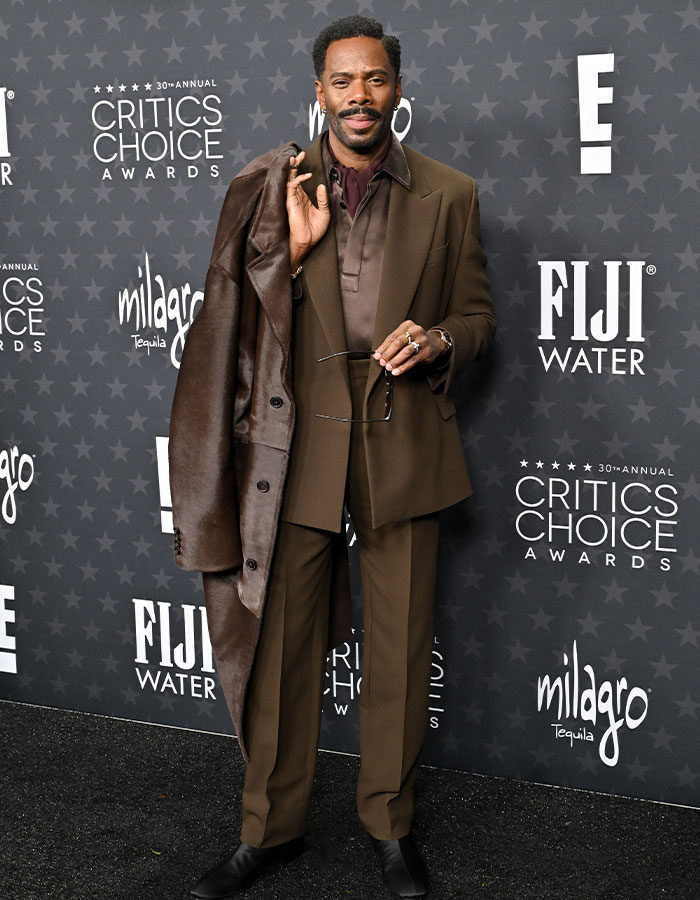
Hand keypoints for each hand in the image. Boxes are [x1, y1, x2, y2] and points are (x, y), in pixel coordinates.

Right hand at [286, 150, 329, 270]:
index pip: (299, 179)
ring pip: (289, 179)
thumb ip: (323, 199)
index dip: (301, 169)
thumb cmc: (314, 230)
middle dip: (296, 164)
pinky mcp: (290, 202)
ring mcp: (292, 199)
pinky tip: (307, 176)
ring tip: (297, 157)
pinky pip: (292, 187)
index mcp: (303, 198)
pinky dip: (298, 179)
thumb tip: (320, 185)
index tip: (305, 158)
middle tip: (300, 154)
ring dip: (293, 168)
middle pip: (293, 176)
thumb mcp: (324, 212)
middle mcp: (296, 197)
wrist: (308, 241)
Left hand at [373, 320, 446, 374]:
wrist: (435, 343)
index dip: (383, 347)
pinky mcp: (426, 351)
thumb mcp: (405, 337)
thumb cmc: (415, 340)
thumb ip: (392, 344)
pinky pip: (413, 361)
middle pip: (398, 343)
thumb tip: (377, 355)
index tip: (377, 356)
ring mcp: (422, 341)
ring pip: (406, 352)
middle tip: (382, 362)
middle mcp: (416, 331)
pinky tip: (397, 371)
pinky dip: (403, 367)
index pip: (392, 337)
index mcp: (407, 325)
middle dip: (388, 354)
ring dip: (395, 361)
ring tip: (389, 367)